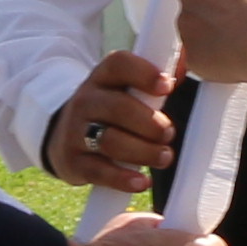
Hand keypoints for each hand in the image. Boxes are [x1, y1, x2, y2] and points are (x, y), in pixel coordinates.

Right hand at [41, 51, 179, 195]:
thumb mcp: (126, 88)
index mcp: (103, 77)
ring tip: (164, 156)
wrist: (65, 136)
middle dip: (150, 123)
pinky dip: (123, 178)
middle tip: (169, 133)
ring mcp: (75, 131)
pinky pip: (99, 171)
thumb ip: (155, 77)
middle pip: (118, 107)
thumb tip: (182, 65)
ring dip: (144, 151)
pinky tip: (141, 181)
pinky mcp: (73, 161)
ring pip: (110, 141)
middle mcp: (85, 100)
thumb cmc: (111, 110)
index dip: (144, 73)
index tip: (167, 86)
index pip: (119, 64)